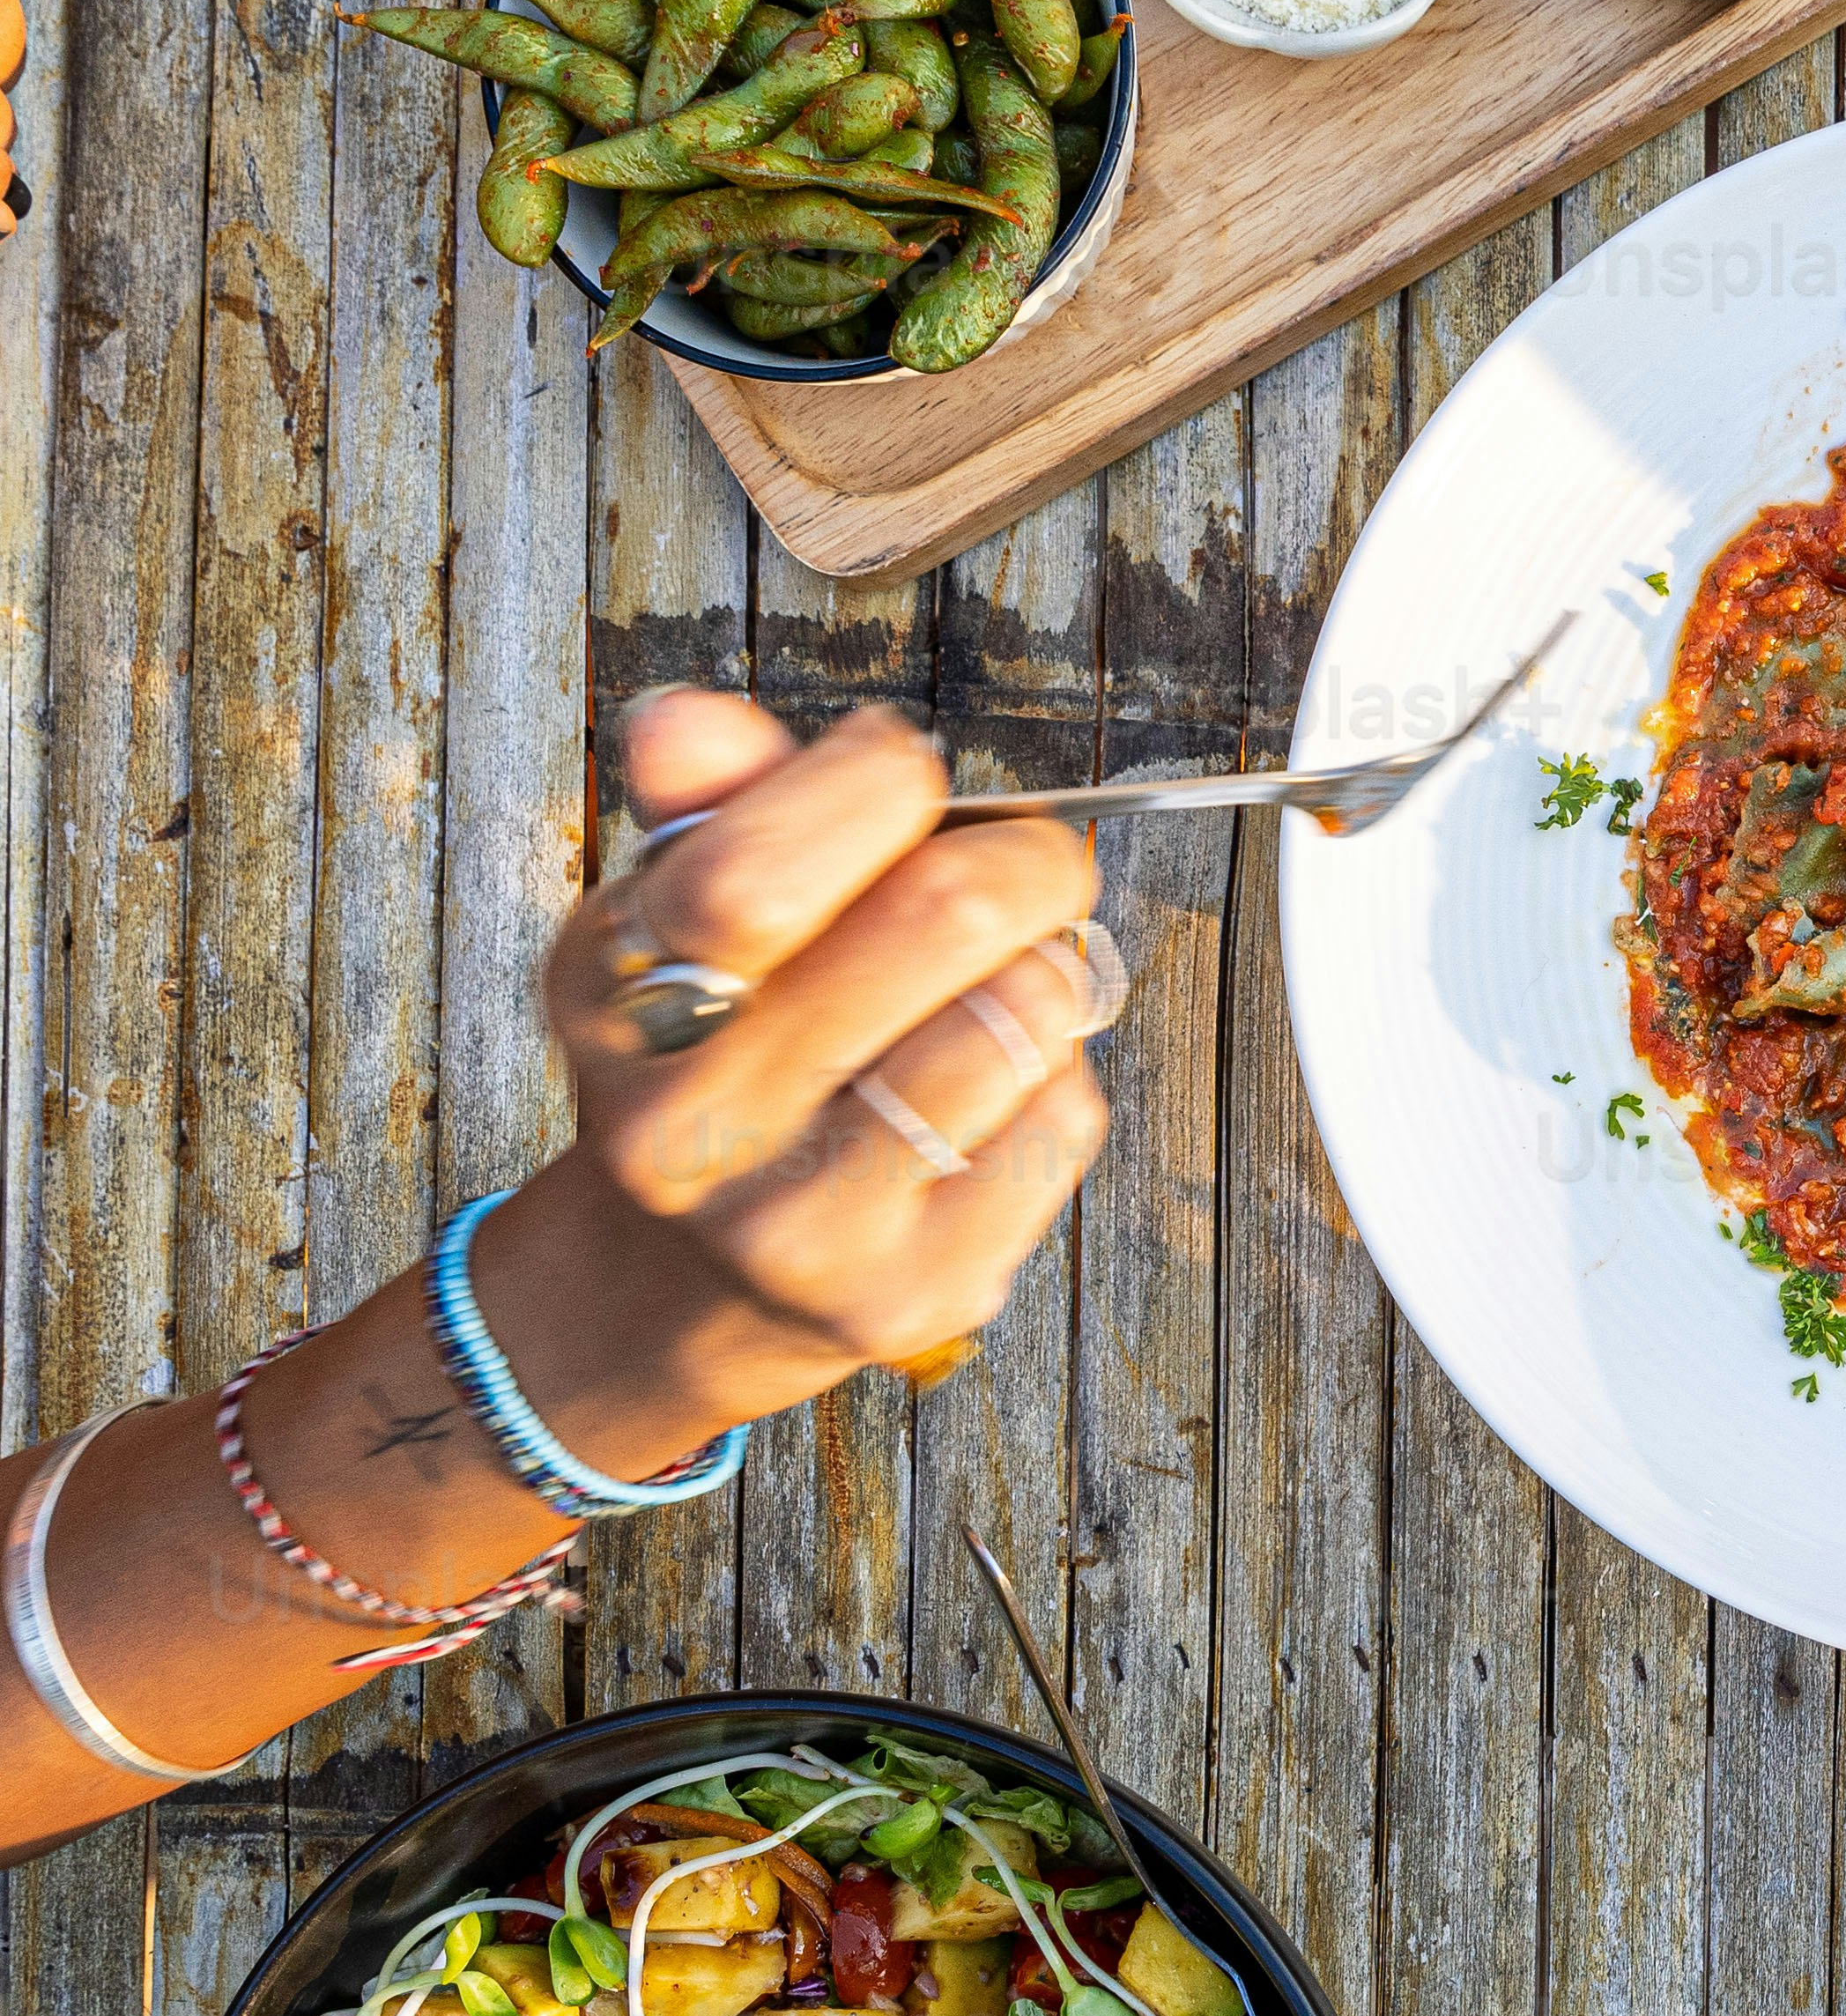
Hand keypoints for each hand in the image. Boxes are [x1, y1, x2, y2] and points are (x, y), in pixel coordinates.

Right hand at [506, 693, 1120, 1423]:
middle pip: (938, 917)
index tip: (906, 777)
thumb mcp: (686, 915)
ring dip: (1046, 974)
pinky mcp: (912, 1293)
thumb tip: (691, 722)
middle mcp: (685, 1124)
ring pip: (1019, 1015)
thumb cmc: (731, 1054)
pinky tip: (995, 1096)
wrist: (707, 1283)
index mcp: (616, 994)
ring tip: (998, 987)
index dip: (878, 779)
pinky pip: (1059, 1119)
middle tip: (1026, 868)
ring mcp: (798, 1223)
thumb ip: (713, 803)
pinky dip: (1058, 1081)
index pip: (757, 870)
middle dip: (1022, 860)